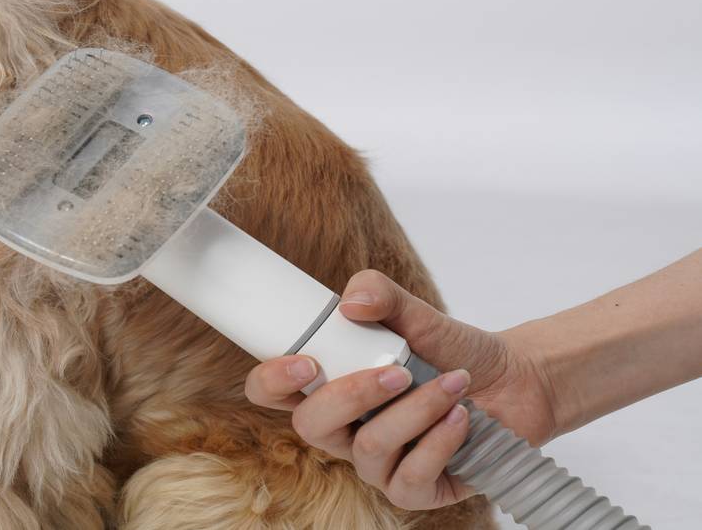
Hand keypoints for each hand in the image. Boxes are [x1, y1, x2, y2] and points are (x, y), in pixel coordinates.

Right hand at [244, 269, 556, 510]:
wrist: (513, 379)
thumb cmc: (452, 349)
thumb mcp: (417, 313)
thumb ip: (381, 294)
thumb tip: (351, 303)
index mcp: (328, 386)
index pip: (273, 392)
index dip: (272, 381)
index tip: (306, 362)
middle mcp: (344, 429)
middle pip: (311, 427)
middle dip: (351, 396)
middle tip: (396, 371)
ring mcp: (377, 463)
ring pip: (369, 448)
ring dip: (416, 411)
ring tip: (454, 384)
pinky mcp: (414, 490)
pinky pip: (408, 478)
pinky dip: (439, 442)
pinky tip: (460, 417)